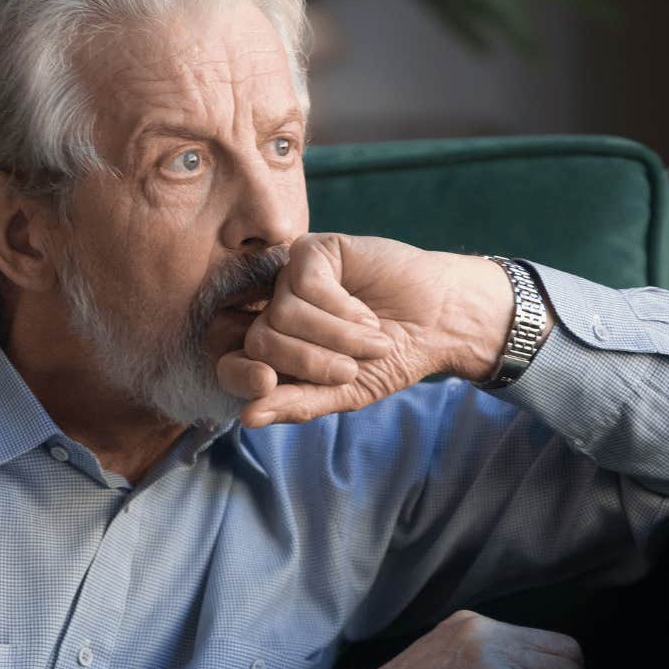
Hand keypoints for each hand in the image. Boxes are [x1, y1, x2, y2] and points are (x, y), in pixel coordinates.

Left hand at [215, 233, 512, 427]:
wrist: (438, 323)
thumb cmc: (390, 358)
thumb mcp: (344, 393)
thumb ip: (297, 404)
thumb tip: (246, 417)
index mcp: (274, 351)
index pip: (229, 362)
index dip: (240, 374)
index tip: (265, 383)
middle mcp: (274, 312)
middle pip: (258, 340)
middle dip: (308, 362)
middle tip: (350, 370)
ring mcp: (290, 279)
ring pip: (282, 314)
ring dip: (336, 337)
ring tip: (373, 339)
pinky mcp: (311, 252)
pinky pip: (305, 285)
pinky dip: (342, 311)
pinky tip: (366, 313)